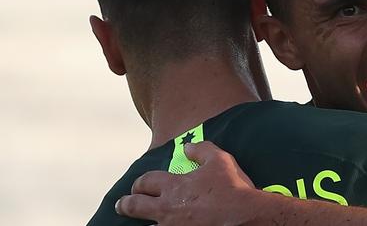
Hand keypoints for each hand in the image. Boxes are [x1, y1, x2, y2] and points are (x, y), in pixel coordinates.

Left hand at [116, 141, 259, 225]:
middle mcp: (166, 208)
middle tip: (122, 204)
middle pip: (134, 206)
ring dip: (142, 223)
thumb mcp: (219, 160)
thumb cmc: (232, 189)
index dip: (141, 182)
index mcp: (174, 186)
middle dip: (126, 204)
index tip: (139, 185)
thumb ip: (201, 150)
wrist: (244, 217)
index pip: (146, 181)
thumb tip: (187, 147)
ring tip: (140, 222)